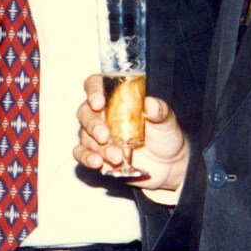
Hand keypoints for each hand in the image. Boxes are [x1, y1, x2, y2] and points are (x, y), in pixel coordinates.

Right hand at [74, 74, 189, 190]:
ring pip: (85, 136)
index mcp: (115, 99)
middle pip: (85, 113)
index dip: (93, 91)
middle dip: (93, 125)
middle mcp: (101, 115)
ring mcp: (96, 135)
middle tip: (104, 137)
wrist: (170, 165)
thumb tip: (150, 103)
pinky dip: (86, 158)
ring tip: (117, 158)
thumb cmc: (165, 136)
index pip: (95, 85)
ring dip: (98, 148)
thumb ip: (159, 111)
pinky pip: (81, 154)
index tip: (98, 103)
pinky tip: (97, 163)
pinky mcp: (96, 154)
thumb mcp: (166, 121)